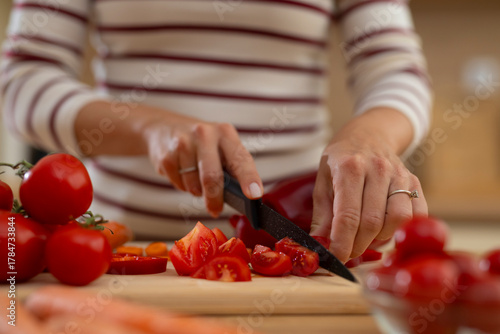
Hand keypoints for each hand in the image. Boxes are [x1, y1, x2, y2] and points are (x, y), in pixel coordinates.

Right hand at [143, 112, 262, 216]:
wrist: (162, 128)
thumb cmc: (201, 144)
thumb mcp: (220, 147)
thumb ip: (231, 168)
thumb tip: (241, 198)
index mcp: (225, 133)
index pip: (240, 159)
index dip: (249, 178)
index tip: (255, 194)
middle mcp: (205, 134)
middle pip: (212, 177)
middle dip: (215, 199)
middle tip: (215, 210)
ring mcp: (183, 143)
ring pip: (194, 185)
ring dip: (197, 191)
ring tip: (195, 178)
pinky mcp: (166, 155)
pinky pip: (178, 184)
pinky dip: (182, 186)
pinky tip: (181, 172)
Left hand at [309, 108, 427, 262]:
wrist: (369, 134)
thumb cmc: (341, 159)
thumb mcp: (322, 181)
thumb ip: (322, 215)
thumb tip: (320, 246)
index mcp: (350, 168)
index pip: (348, 216)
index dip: (342, 243)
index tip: (336, 258)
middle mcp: (378, 169)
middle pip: (372, 222)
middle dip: (358, 245)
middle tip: (348, 253)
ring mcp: (400, 175)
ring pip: (397, 220)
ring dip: (380, 239)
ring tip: (365, 239)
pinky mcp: (415, 182)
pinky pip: (416, 215)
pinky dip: (402, 230)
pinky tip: (385, 232)